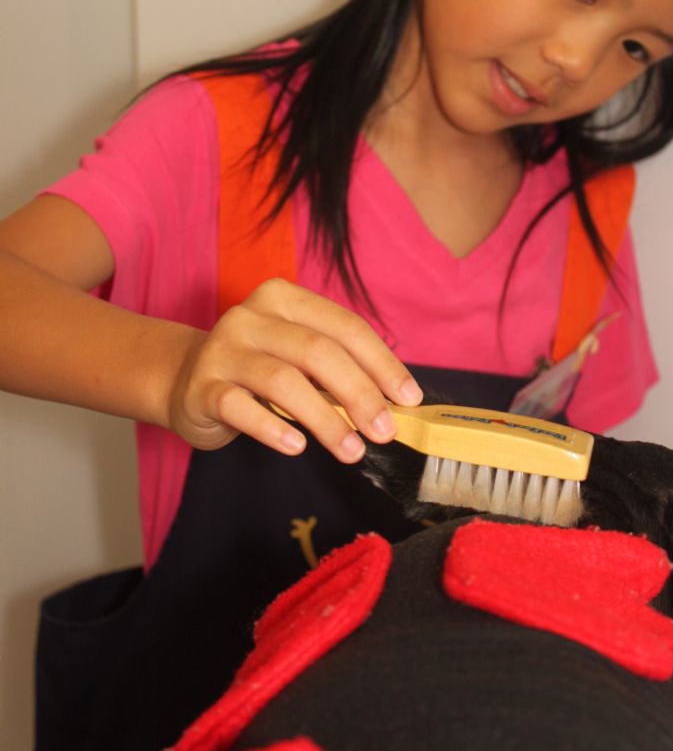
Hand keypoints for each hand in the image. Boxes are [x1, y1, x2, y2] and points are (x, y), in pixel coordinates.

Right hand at [167, 279, 422, 459]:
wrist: (184, 382)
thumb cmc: (257, 370)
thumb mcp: (297, 358)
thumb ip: (338, 370)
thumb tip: (394, 404)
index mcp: (284, 299)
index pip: (344, 326)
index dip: (382, 363)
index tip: (409, 399)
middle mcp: (251, 316)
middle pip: (317, 351)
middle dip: (359, 394)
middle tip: (385, 432)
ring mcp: (222, 349)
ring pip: (283, 381)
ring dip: (325, 420)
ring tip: (352, 451)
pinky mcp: (201, 387)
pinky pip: (240, 407)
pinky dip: (273, 428)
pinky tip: (298, 447)